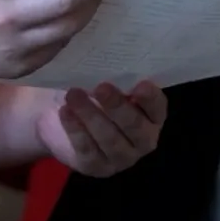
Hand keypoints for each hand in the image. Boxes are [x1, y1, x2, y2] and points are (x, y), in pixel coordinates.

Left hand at [34, 81, 166, 177]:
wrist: (61, 112)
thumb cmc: (92, 89)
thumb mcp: (103, 78)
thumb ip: (112, 72)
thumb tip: (106, 54)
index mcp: (151, 114)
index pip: (157, 108)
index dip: (151, 98)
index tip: (141, 84)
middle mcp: (142, 139)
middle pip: (135, 127)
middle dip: (118, 106)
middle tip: (101, 87)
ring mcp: (121, 157)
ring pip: (110, 140)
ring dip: (91, 116)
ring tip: (74, 94)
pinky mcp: (96, 166)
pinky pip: (87, 150)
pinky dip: (75, 129)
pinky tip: (65, 112)